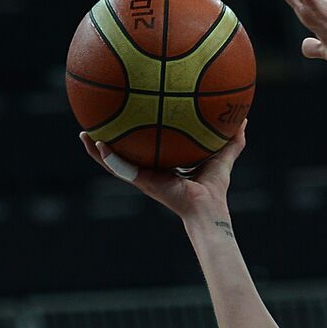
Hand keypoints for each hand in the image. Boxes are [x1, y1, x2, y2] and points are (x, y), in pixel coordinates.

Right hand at [80, 122, 246, 220]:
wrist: (209, 209)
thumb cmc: (215, 188)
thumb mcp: (223, 157)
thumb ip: (232, 140)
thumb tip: (243, 119)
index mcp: (164, 166)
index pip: (146, 149)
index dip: (136, 136)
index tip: (128, 118)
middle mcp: (150, 172)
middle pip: (124, 154)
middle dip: (109, 140)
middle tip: (95, 123)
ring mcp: (143, 178)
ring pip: (113, 163)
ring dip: (96, 150)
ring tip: (83, 133)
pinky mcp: (142, 182)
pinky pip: (120, 168)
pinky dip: (108, 157)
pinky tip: (97, 143)